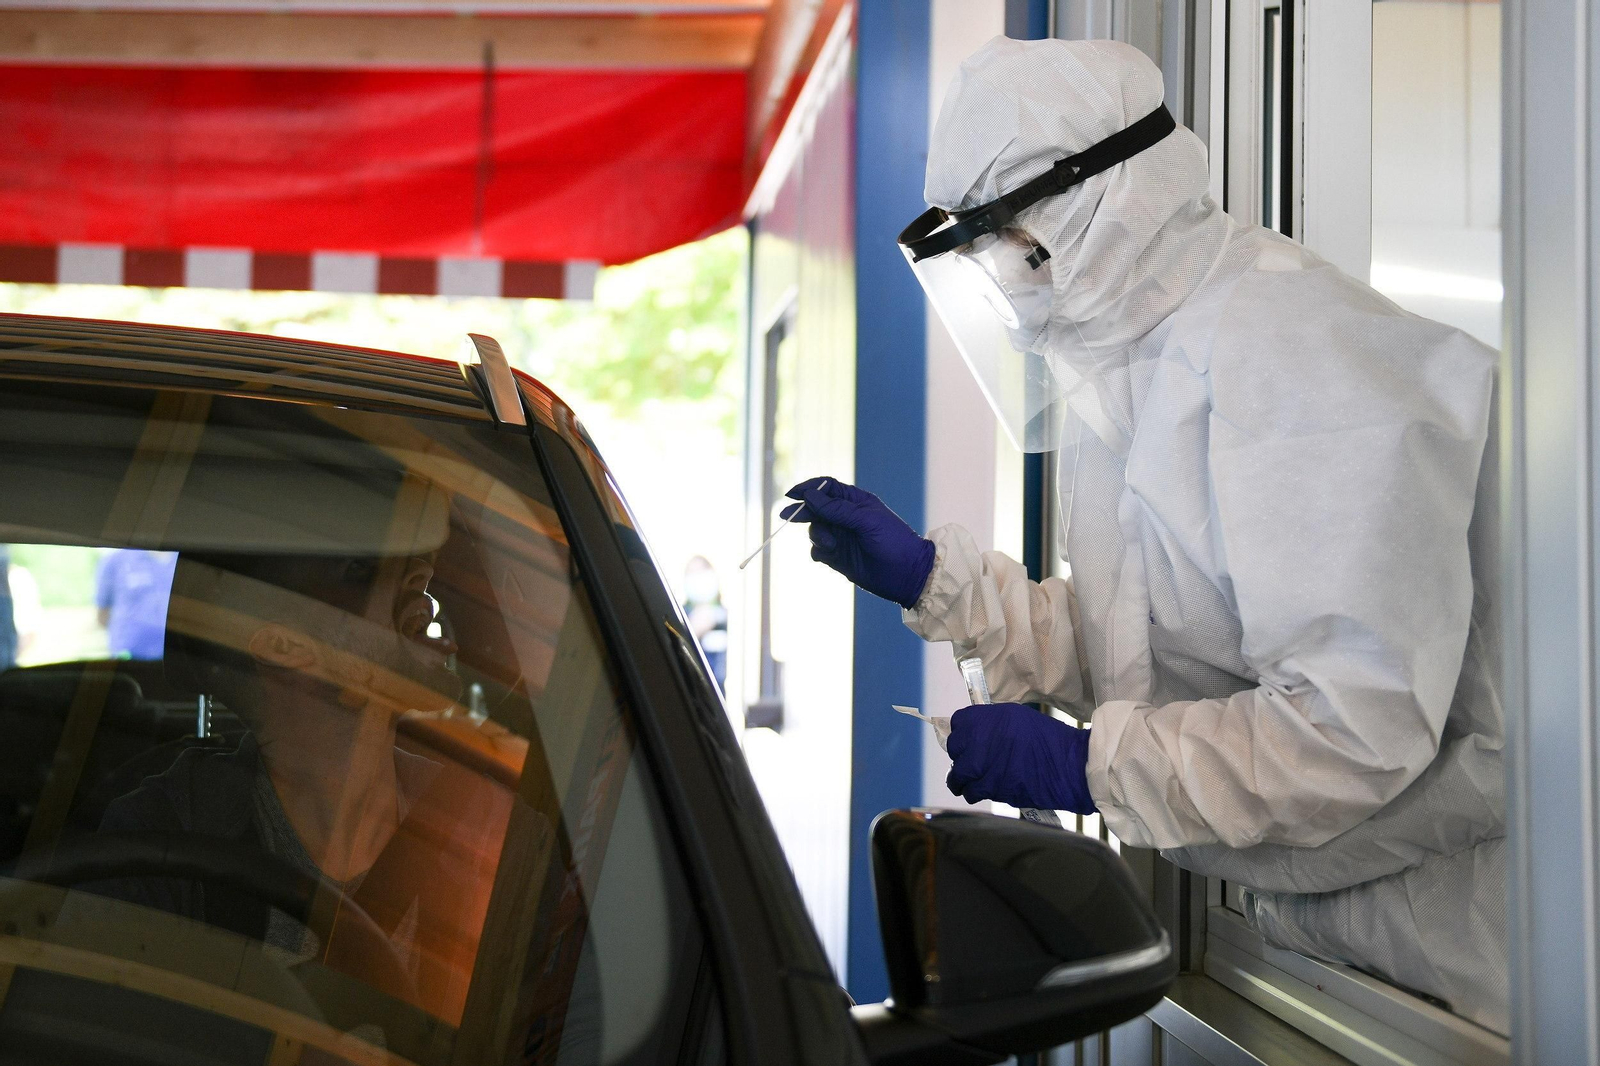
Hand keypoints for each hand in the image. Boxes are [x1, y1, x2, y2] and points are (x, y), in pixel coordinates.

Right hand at [782, 477, 935, 609]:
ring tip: (831, 545)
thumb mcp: (866, 521)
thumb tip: (810, 495)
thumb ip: (837, 509)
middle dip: (802, 511)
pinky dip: (819, 551)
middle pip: (816, 508)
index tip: (792, 494)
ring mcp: (842, 537)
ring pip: (815, 530)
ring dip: (817, 535)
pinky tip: (829, 555)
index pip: (827, 488)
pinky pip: (818, 550)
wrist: (907, 575)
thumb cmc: (893, 541)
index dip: (808, 488)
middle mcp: (846, 517)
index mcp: (856, 502)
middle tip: (787, 515)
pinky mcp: (838, 557)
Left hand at [945, 703, 1094, 813]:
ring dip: (963, 778)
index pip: (957, 723)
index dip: (963, 732)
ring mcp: (981, 765)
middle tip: (973, 760)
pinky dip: (975, 792)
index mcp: (986, 718)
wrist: (1068, 766)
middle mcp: (979, 740)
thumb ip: (992, 723)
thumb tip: (977, 733)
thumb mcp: (1017, 718)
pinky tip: (985, 789)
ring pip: (957, 775)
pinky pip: (971, 792)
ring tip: (972, 780)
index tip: (969, 739)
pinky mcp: (990, 788)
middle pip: (954, 749)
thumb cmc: (1048, 740)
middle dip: (962, 755)